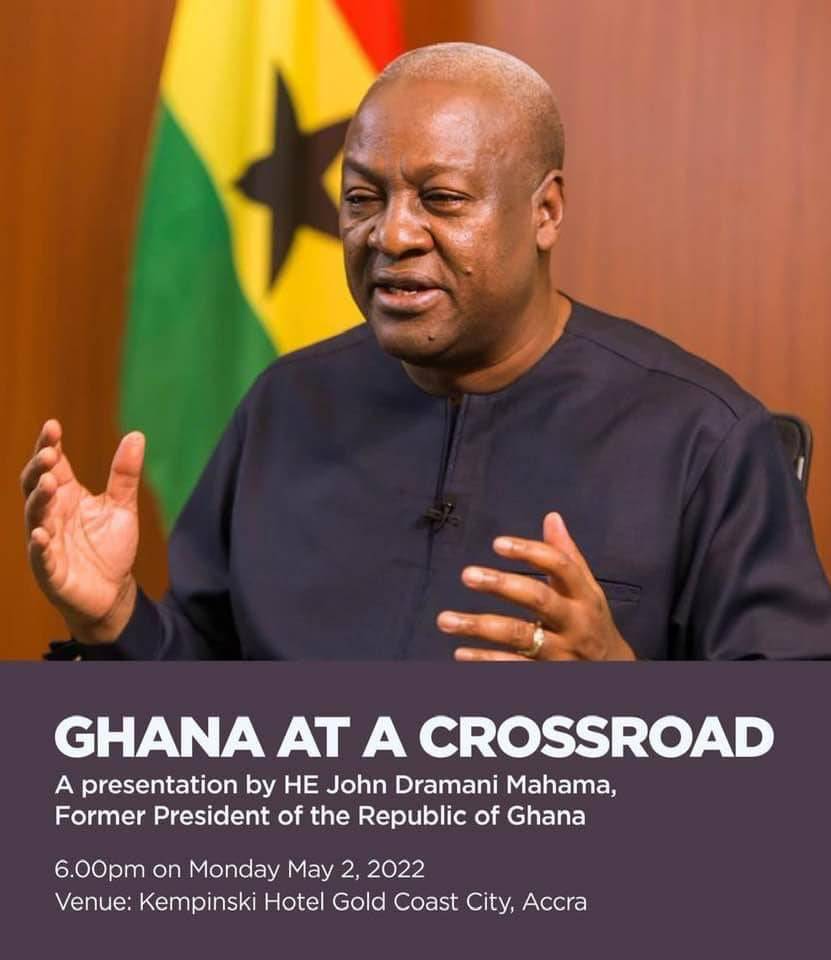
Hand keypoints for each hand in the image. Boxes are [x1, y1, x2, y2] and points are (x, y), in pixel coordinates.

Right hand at [21, 419, 143, 643]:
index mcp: (66, 497)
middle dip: (38, 468)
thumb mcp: (122, 506)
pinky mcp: (50, 570)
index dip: (48, 446)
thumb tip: (137, 434)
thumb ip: (125, 474)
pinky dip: (40, 545)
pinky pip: (41, 556)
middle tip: (48, 451)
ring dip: (39, 499)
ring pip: (35, 517)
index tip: (52, 426)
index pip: (52, 466)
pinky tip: (42, 534)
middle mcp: (51, 515)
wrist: (113, 592)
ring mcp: (47, 542)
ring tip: (48, 482)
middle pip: (36, 486)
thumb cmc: (110, 548)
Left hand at [437, 512, 635, 661]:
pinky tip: (460, 653)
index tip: (497, 543)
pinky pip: (514, 668)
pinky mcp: (549, 676)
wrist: (615, 673)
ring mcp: (562, 653)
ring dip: (481, 626)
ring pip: (520, 636)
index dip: (530, 552)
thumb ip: (567, 556)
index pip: (561, 567)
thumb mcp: (587, 590)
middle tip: (467, 574)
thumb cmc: (592, 623)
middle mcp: (575, 624)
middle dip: (502, 585)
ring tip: (445, 619)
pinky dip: (486, 662)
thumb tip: (552, 517)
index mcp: (585, 596)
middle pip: (539, 600)